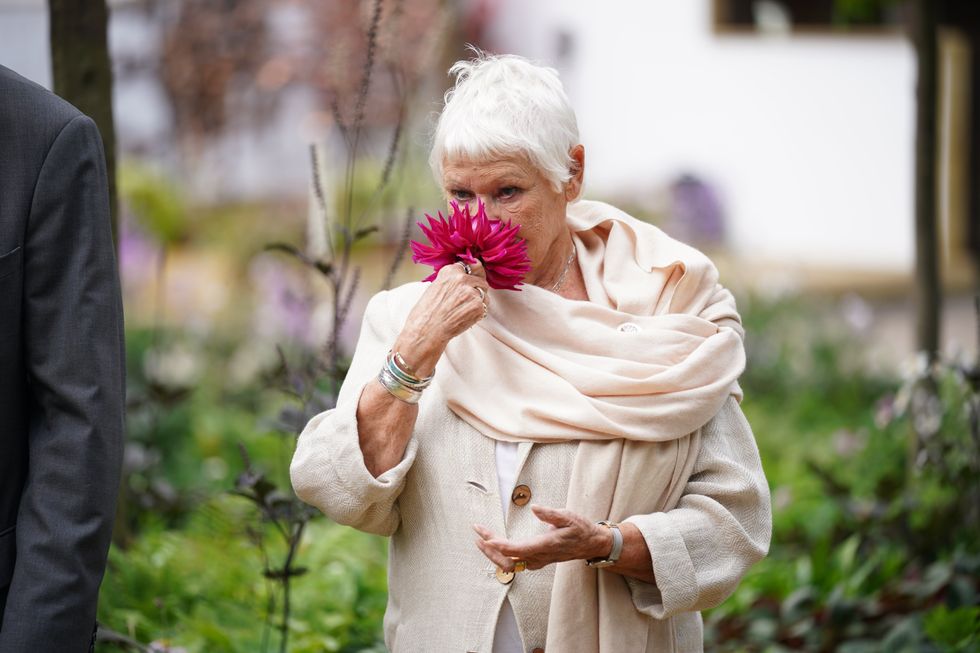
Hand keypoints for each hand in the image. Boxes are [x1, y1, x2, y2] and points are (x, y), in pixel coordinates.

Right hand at [393, 261, 489, 373]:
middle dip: (476, 289)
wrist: (426, 330)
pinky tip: (465, 317)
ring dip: (478, 300)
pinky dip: (479, 312)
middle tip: (467, 301)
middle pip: (480, 279)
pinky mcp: (478, 305)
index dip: (472, 274)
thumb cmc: (427, 312)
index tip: (472, 280)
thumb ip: (451, 280)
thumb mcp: (435, 286)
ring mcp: (471, 292)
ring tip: (463, 310)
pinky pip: (485, 306)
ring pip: (484, 293)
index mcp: (450, 271)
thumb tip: (465, 277)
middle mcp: (462, 278)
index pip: (471, 265)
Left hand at [473, 504, 612, 571]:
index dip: (500, 546)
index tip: (486, 538)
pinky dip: (501, 555)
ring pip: (510, 565)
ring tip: (480, 539)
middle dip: (490, 550)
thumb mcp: (568, 516)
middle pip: (508, 561)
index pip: (517, 550)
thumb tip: (534, 508)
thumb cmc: (580, 529)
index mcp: (545, 545)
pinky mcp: (536, 561)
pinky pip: (514, 563)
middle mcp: (539, 557)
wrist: (591, 544)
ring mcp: (537, 561)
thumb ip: (551, 514)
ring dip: (493, 553)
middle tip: (477, 534)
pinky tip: (493, 545)